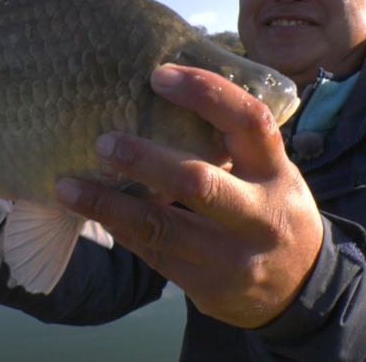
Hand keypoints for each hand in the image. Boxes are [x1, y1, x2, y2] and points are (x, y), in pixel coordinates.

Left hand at [54, 64, 322, 328]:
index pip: (248, 122)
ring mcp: (234, 257)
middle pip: (198, 182)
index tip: (158, 76)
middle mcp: (260, 215)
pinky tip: (95, 211)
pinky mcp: (208, 288)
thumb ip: (228, 144)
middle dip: (143, 160)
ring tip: (67, 186)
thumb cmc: (267, 207)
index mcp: (276, 172)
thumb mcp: (268, 171)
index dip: (206, 93)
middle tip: (101, 141)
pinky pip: (153, 254)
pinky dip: (121, 229)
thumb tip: (156, 93)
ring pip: (162, 228)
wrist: (299, 288)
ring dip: (107, 205)